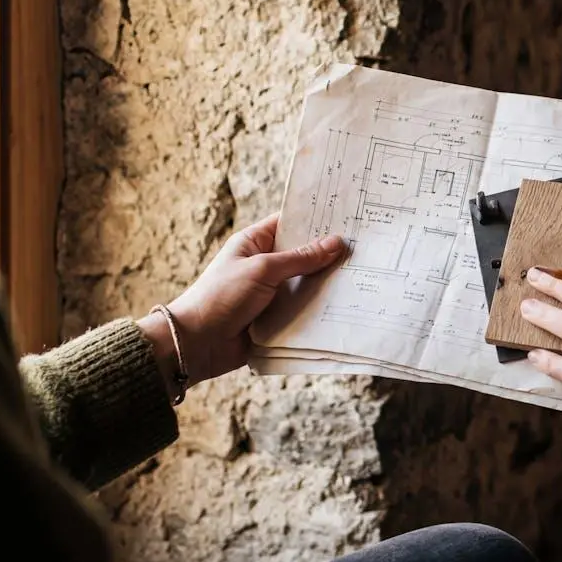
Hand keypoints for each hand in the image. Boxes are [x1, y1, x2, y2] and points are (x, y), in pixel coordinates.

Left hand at [136, 213, 344, 399]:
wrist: (197, 344)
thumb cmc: (221, 296)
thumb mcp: (263, 269)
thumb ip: (301, 258)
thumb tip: (336, 243)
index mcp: (255, 243)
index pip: (291, 224)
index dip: (316, 220)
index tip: (348, 216)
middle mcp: (265, 265)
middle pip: (304, 255)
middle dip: (329, 254)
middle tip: (364, 247)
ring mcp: (272, 293)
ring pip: (308, 284)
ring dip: (328, 283)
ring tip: (363, 274)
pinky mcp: (278, 318)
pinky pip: (305, 310)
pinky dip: (321, 309)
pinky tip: (348, 304)